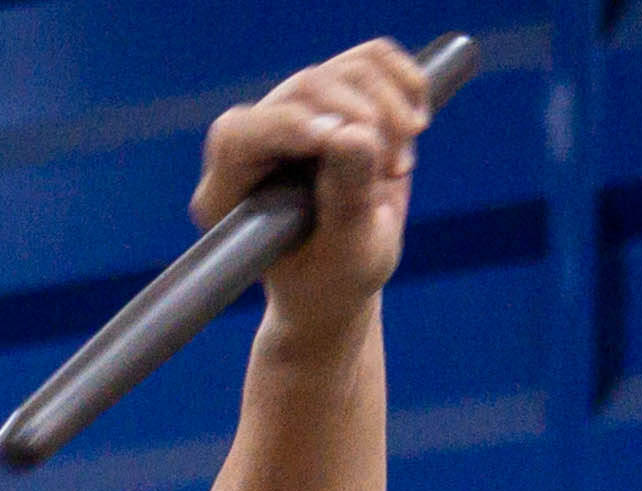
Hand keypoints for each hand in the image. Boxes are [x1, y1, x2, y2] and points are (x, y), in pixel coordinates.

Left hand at [201, 36, 431, 324]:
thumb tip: (353, 135)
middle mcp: (253, 144)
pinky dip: (404, 83)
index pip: (239, 135)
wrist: (345, 275)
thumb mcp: (346, 254)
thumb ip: (345, 200)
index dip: (290, 125)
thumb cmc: (334, 278)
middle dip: (365, 120)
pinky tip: (414, 125)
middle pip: (304, 90)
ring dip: (390, 109)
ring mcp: (292, 114)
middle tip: (396, 169)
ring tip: (399, 165)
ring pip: (344, 71)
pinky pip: (370, 61)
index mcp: (227, 195)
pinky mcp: (331, 99)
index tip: (351, 139)